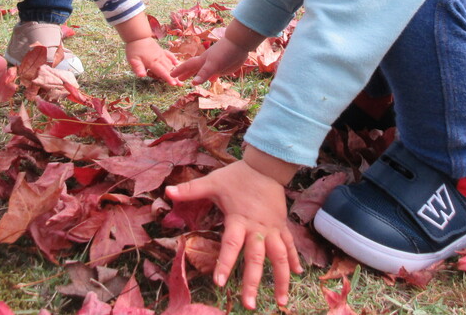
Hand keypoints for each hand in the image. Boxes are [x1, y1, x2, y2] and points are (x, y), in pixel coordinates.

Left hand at [125, 36, 180, 85]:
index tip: (175, 84)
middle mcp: (159, 59)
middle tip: (181, 85)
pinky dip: (173, 59)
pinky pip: (169, 55)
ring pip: (170, 64)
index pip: (162, 72)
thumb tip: (142, 75)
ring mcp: (161, 54)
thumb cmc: (134, 49)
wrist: (137, 36)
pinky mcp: (161, 50)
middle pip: (168, 70)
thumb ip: (138, 68)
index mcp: (153, 62)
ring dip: (175, 70)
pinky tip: (176, 63)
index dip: (168, 79)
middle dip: (175, 77)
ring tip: (180, 77)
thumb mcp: (133, 60)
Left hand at [166, 158, 302, 309]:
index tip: (219, 283)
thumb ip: (191, 190)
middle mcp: (258, 228)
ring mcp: (273, 228)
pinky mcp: (282, 226)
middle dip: (253, 282)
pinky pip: (289, 244)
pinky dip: (294, 259)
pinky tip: (298, 273)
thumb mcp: (213, 182)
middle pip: (257, 258)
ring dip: (281, 278)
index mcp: (239, 220)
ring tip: (280, 301)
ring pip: (280, 257)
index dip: (225, 263)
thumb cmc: (238, 176)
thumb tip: (167, 192)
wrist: (266, 165)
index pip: (231, 245)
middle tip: (248, 304)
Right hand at [171, 33, 249, 83]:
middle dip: (186, 74)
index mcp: (202, 61)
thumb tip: (193, 83)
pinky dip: (212, 78)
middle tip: (179, 80)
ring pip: (203, 72)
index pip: (187, 66)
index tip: (171, 75)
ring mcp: (215, 65)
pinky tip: (212, 81)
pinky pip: (215, 74)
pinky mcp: (223, 67)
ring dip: (197, 76)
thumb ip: (204, 73)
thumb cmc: (224, 52)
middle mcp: (206, 63)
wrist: (239, 44)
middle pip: (194, 69)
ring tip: (193, 81)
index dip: (179, 70)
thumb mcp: (213, 64)